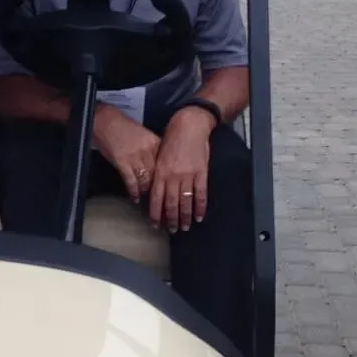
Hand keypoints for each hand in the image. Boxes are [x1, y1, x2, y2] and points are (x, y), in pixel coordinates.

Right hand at [93, 106, 160, 203]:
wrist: (105, 119)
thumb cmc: (122, 125)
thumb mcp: (142, 134)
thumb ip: (151, 148)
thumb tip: (156, 164)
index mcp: (154, 142)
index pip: (165, 164)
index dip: (166, 177)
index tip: (167, 185)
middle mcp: (147, 151)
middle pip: (157, 174)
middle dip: (158, 187)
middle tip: (158, 196)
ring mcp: (135, 157)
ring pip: (146, 180)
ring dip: (146, 190)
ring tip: (146, 197)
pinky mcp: (122, 162)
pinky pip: (131, 181)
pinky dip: (134, 191)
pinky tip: (135, 197)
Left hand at [148, 107, 213, 231]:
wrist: (189, 126)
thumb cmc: (172, 138)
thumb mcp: (160, 155)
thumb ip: (159, 173)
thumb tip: (156, 190)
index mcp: (161, 171)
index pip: (156, 198)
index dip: (155, 213)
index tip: (155, 224)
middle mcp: (173, 176)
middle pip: (171, 203)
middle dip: (171, 219)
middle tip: (172, 230)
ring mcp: (188, 175)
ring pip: (185, 202)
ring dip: (185, 217)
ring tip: (185, 227)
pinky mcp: (202, 173)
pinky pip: (201, 194)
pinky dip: (200, 208)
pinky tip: (199, 217)